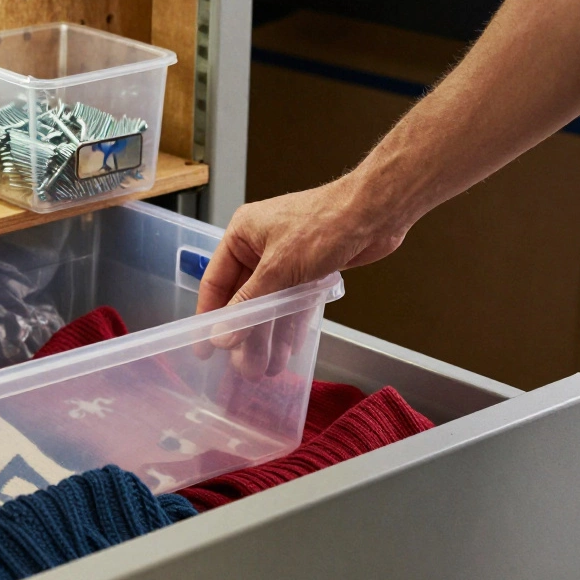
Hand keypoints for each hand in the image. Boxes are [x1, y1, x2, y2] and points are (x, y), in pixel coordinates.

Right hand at [196, 175, 411, 377]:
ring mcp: (284, 257)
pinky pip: (292, 301)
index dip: (209, 316)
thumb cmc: (326, 223)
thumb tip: (222, 334)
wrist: (375, 213)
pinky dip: (291, 322)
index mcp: (242, 235)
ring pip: (270, 303)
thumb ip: (249, 303)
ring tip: (267, 366)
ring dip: (269, 334)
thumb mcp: (279, 268)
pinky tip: (290, 347)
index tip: (204, 347)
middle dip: (246, 333)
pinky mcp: (308, 268)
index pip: (215, 281)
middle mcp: (259, 246)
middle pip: (244, 298)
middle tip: (245, 366)